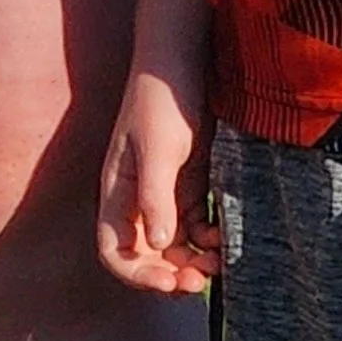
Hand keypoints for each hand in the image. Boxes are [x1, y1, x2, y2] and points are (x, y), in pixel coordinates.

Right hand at [95, 68, 219, 292]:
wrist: (185, 58)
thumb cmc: (162, 98)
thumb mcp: (160, 147)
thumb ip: (157, 196)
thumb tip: (159, 245)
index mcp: (118, 193)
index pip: (115, 251)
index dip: (138, 275)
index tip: (170, 282)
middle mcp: (137, 199)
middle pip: (147, 255)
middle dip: (171, 274)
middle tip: (201, 282)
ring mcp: (165, 192)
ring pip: (175, 244)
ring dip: (194, 260)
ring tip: (220, 263)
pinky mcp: (191, 183)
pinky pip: (197, 224)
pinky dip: (210, 237)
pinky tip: (226, 237)